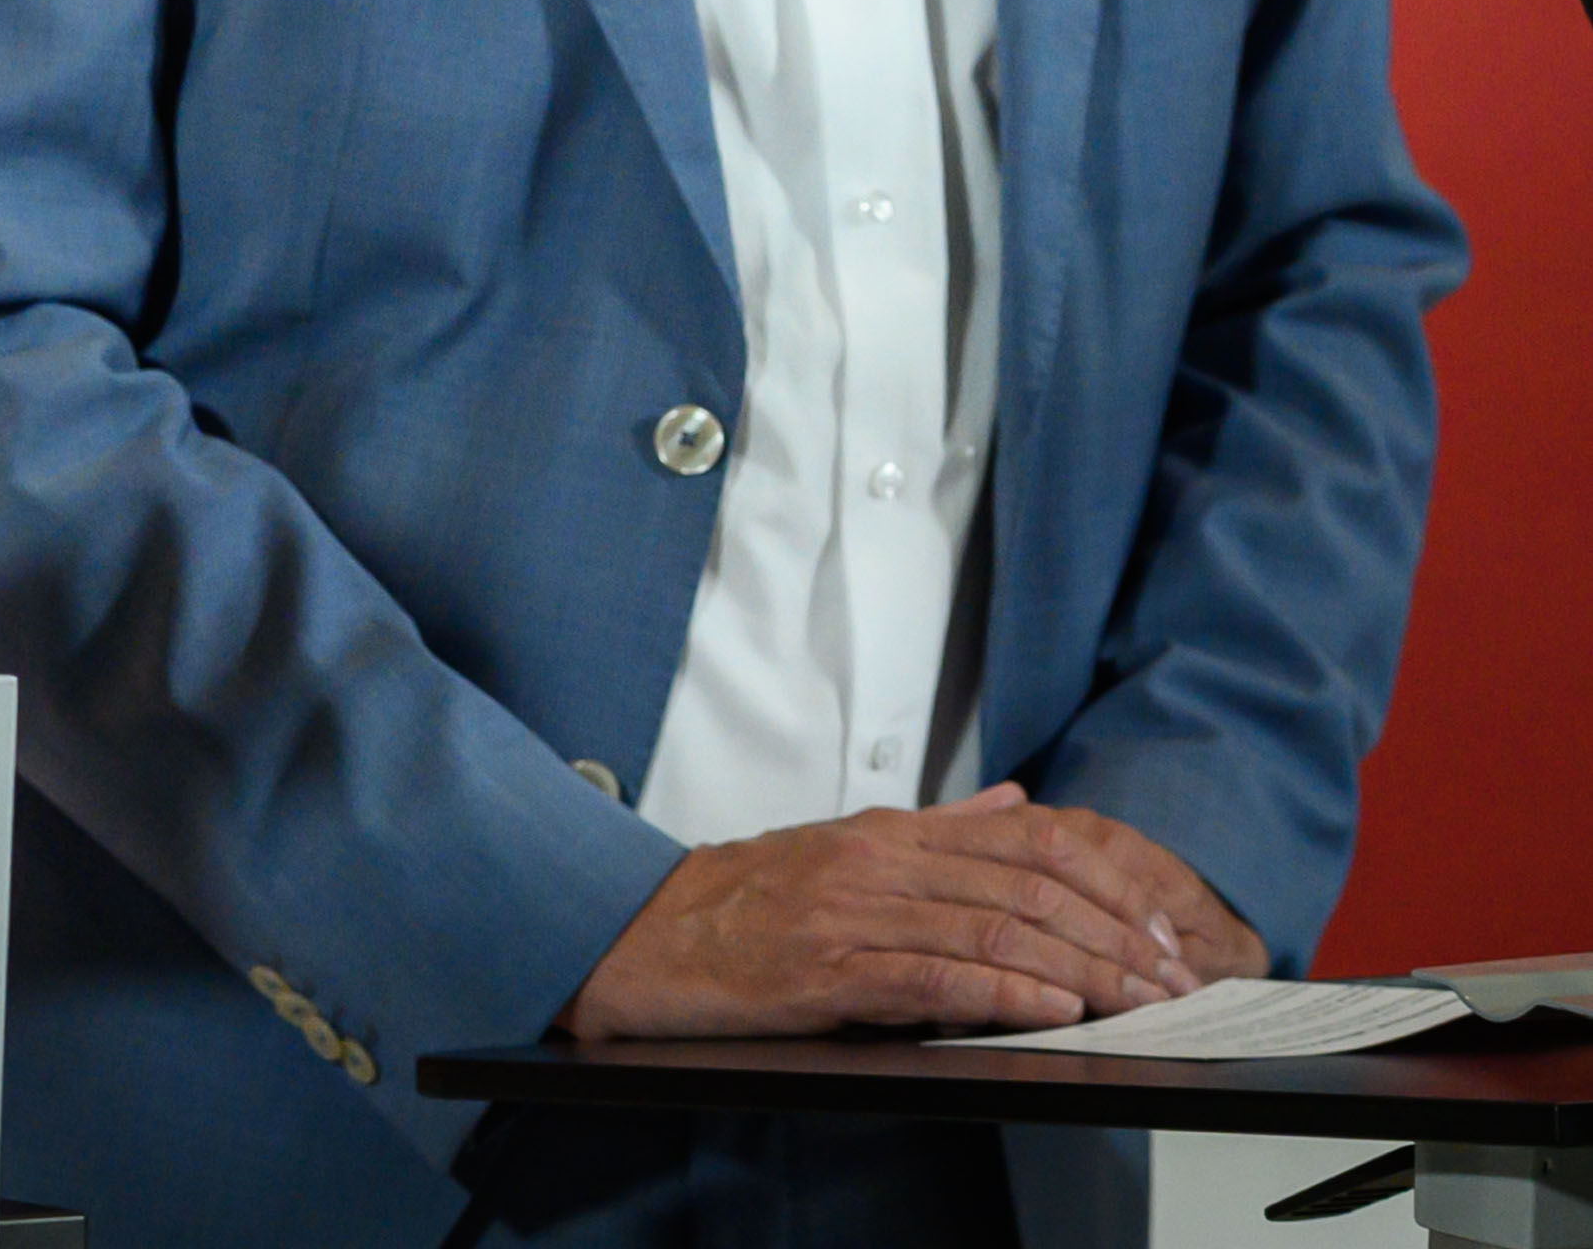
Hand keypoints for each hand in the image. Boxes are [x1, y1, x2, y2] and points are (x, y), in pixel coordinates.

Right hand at [568, 787, 1235, 1039]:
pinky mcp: (826, 971)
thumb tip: (1017, 803)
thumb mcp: (843, 846)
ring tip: (1137, 1002)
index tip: (1159, 926)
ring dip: (1082, 972)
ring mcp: (852, 914)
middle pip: (1027, 887)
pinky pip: (934, 977)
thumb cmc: (740, 899)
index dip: (1107, 881)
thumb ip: (938, 828)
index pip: (1026, 840)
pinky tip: (1051, 1009)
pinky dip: (1004, 992)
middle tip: (1173, 979)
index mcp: (889, 832)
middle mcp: (878, 862)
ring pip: (994, 930)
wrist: (639, 934)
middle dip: (1116, 938)